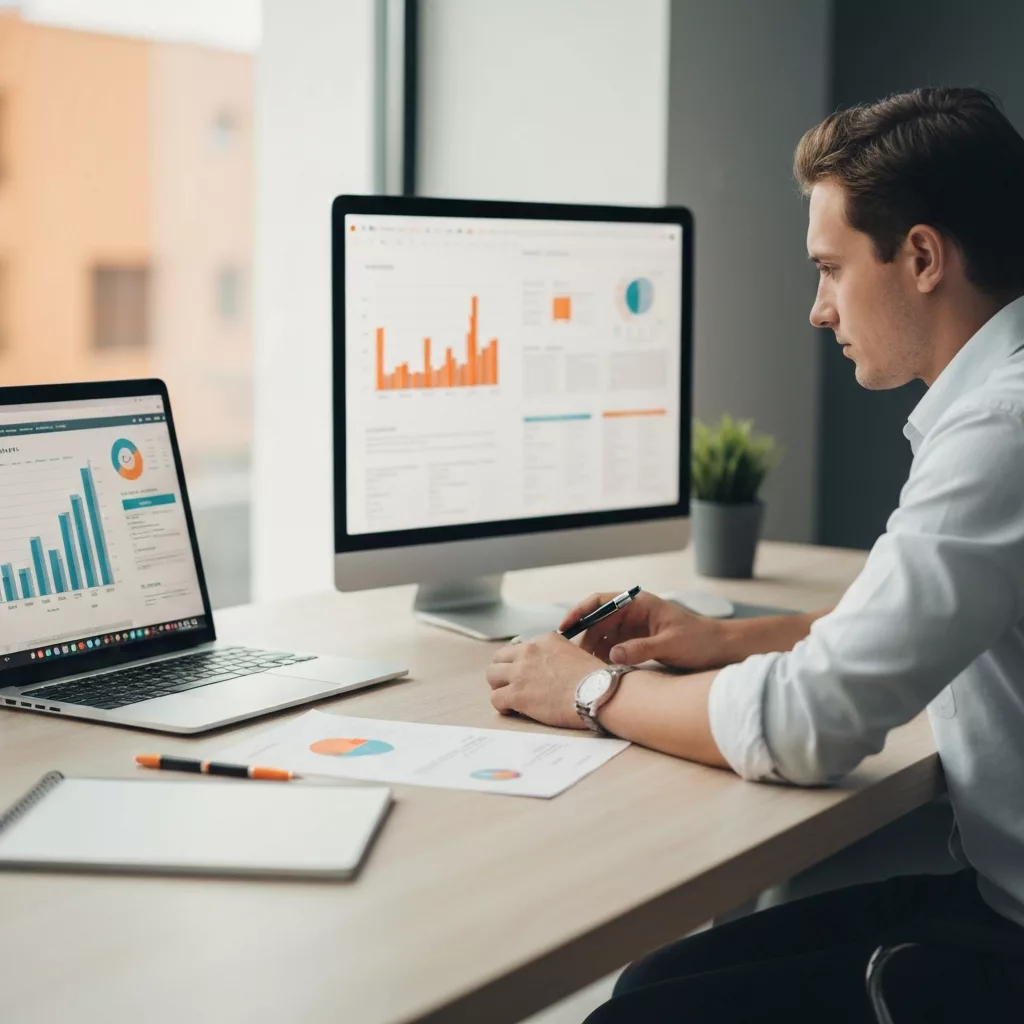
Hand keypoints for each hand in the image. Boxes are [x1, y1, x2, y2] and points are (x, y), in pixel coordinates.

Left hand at [486, 632, 602, 728]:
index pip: (518, 648)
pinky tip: (513, 710)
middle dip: (503, 672)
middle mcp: (528, 652)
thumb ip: (556, 657)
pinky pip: (495, 698)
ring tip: (511, 699)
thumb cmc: (595, 679)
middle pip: (498, 658)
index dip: (519, 664)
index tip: (526, 675)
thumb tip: (549, 670)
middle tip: (512, 686)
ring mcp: (520, 672)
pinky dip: (502, 706)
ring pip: (491, 676)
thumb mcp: (575, 654)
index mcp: (544, 641)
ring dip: (499, 687)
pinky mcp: (517, 694)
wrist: (599, 692)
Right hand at [559, 591, 727, 670]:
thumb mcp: (670, 645)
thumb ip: (640, 649)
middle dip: (584, 638)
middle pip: (597, 621)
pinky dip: (604, 658)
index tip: (565, 627)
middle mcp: (633, 612)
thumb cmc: (699, 640)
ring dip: (593, 650)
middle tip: (572, 658)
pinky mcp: (637, 642)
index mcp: (639, 603)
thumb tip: (613, 655)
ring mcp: (634, 628)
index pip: (600, 601)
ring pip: (603, 636)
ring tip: (584, 668)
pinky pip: (613, 648)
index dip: (579, 612)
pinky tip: (599, 671)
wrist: (720, 650)